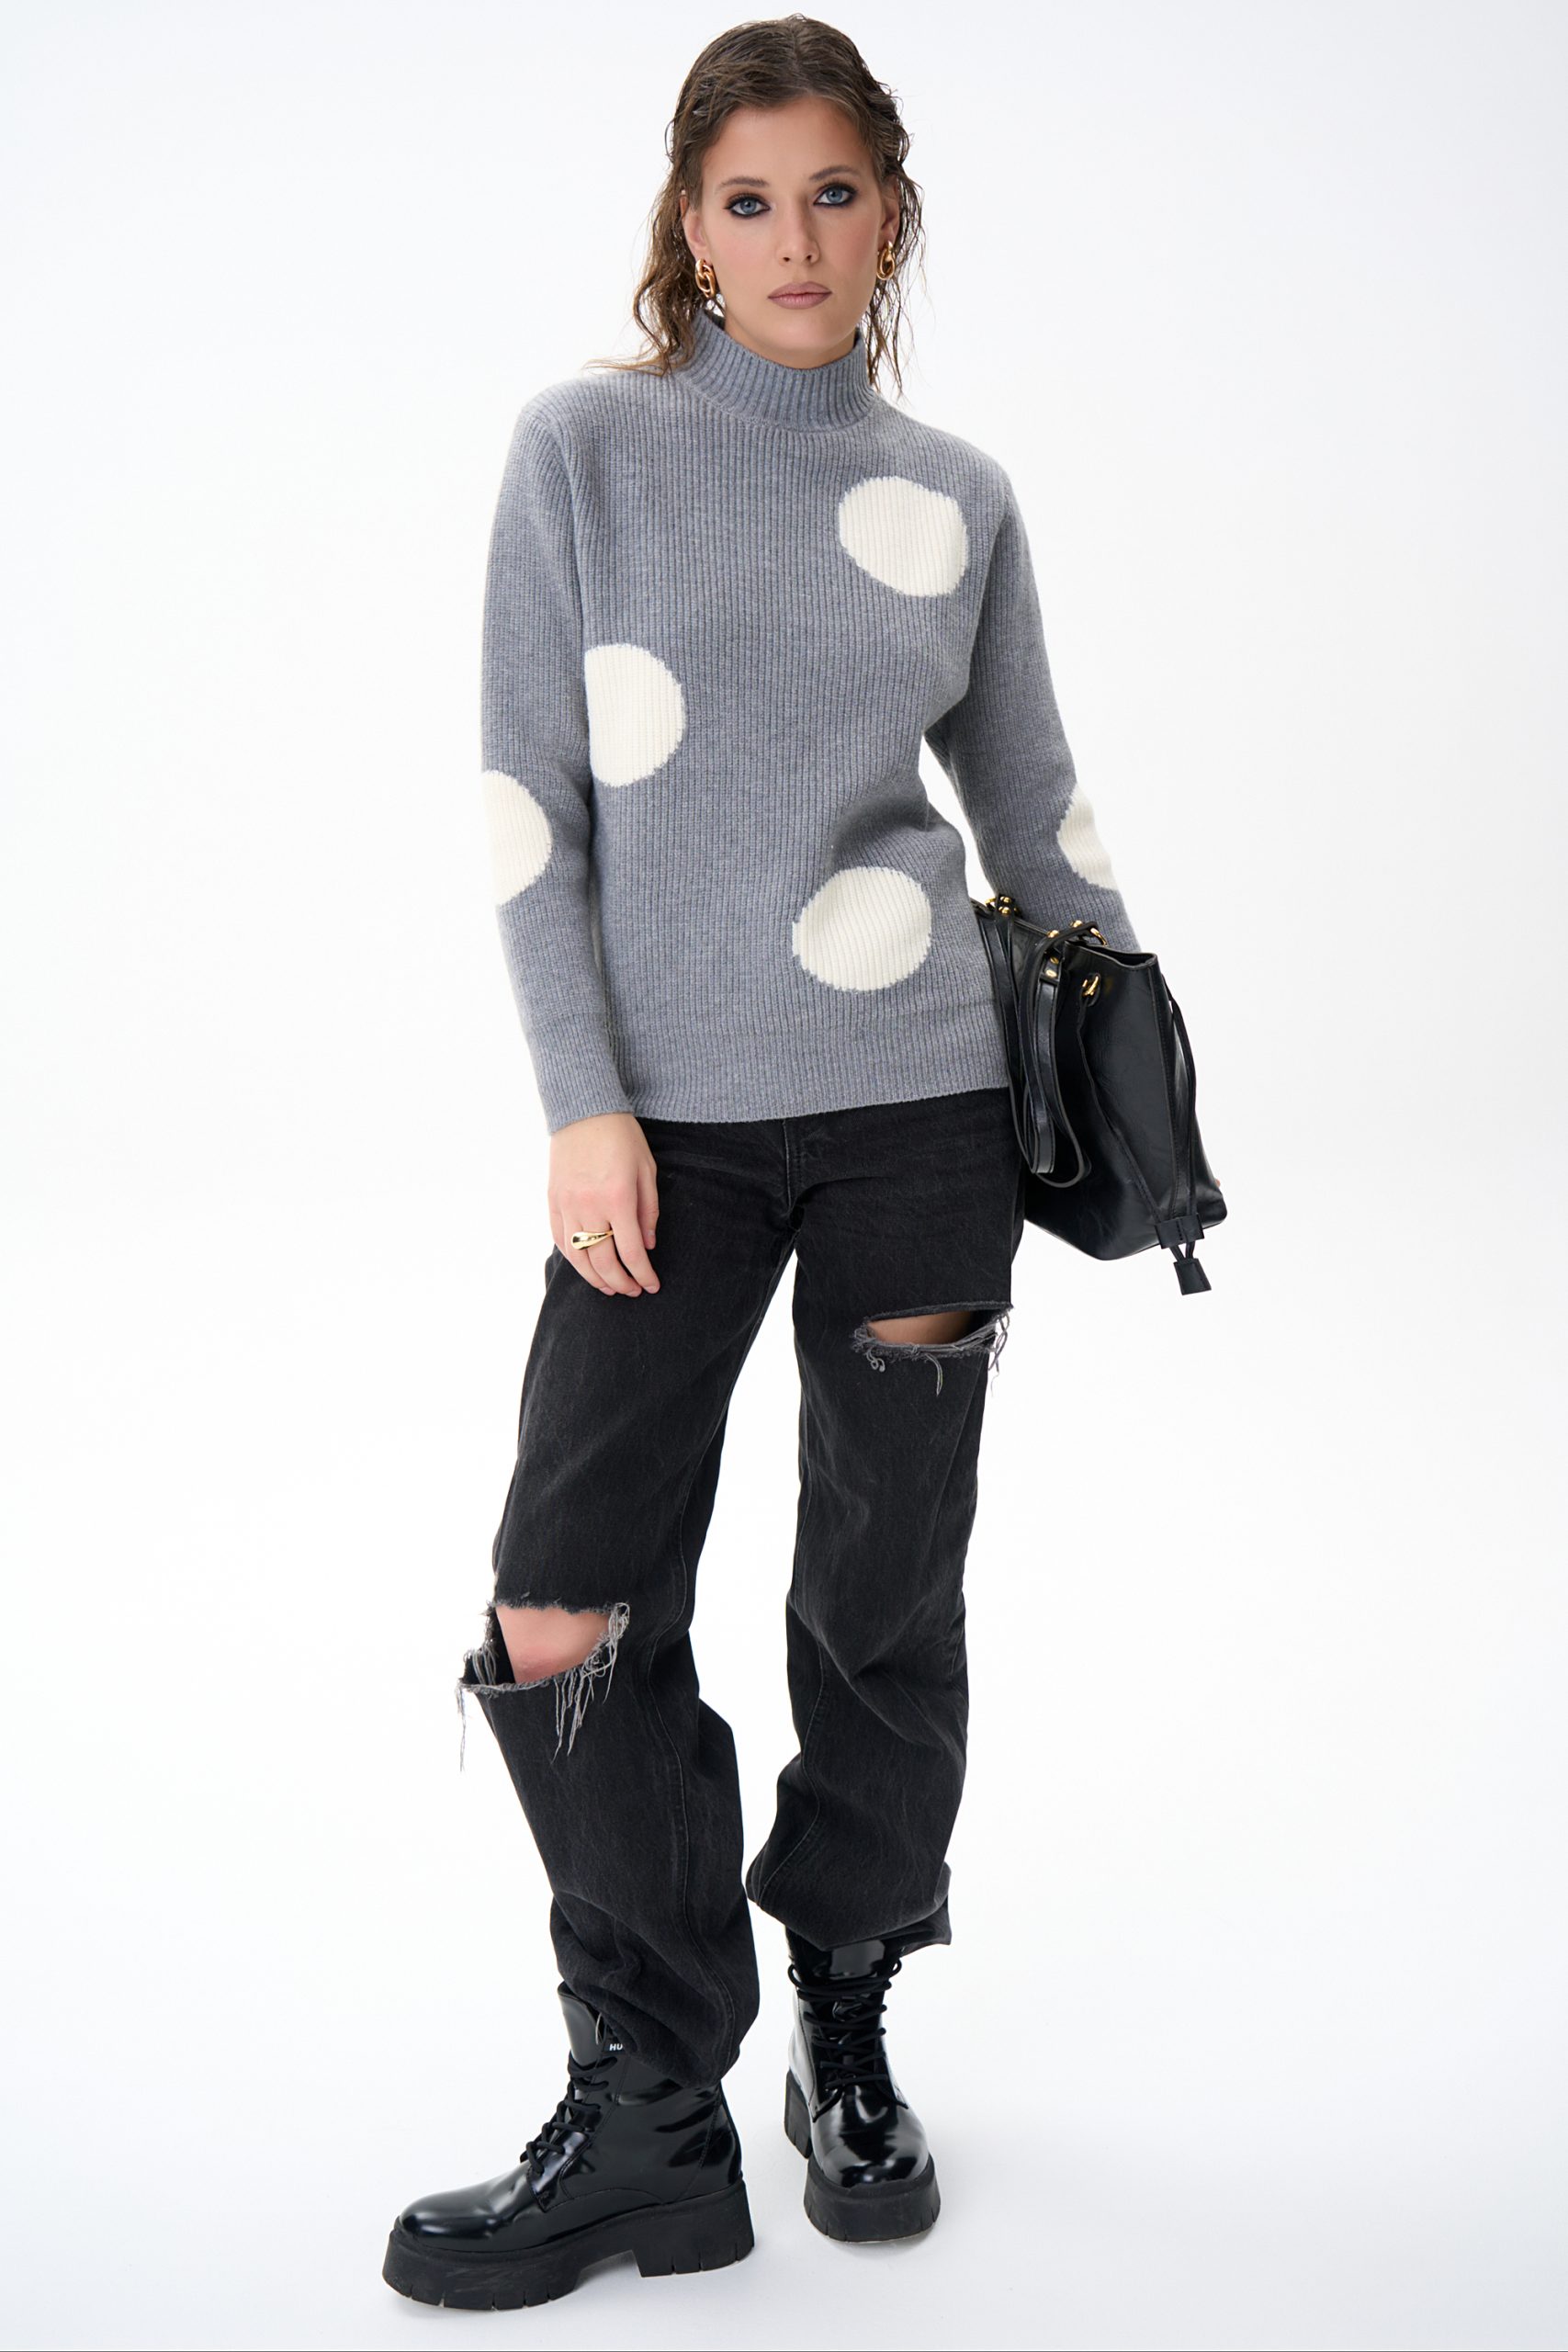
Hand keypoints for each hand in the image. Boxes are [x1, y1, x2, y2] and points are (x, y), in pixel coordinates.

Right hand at [549, 1112, 660, 1296]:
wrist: (584, 1109)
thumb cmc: (622, 1136)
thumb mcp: (646, 1170)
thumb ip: (648, 1211)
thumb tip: (647, 1246)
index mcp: (618, 1198)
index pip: (631, 1252)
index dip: (643, 1275)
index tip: (651, 1286)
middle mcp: (589, 1206)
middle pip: (603, 1261)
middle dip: (621, 1282)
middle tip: (633, 1291)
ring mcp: (567, 1204)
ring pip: (578, 1257)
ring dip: (595, 1278)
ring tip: (610, 1287)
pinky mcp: (553, 1200)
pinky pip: (560, 1239)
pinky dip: (573, 1258)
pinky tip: (586, 1266)